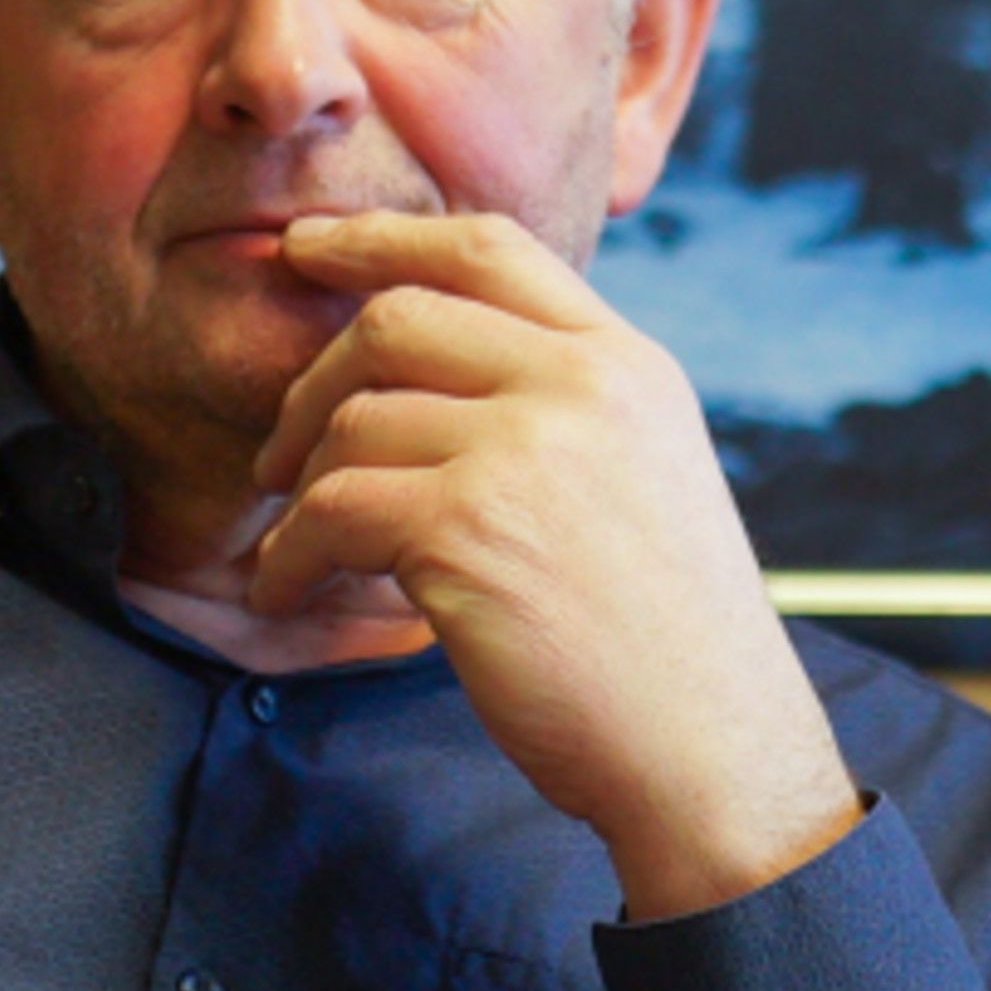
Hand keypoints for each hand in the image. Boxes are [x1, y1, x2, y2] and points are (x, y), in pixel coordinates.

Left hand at [248, 212, 860, 920]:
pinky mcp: (467, 529)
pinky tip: (287, 592)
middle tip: (279, 455)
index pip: (489, 247)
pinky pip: (330, 510)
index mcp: (628, 365)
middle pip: (397, 319)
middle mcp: (581, 386)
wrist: (710, 754)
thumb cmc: (667, 644)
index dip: (383, 236)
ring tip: (295, 551)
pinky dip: (289, 556)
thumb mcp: (644, 480)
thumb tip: (425, 383)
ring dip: (301, 493)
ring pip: (353, 421)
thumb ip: (561, 411)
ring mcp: (524, 451)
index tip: (308, 248)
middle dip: (312, 379)